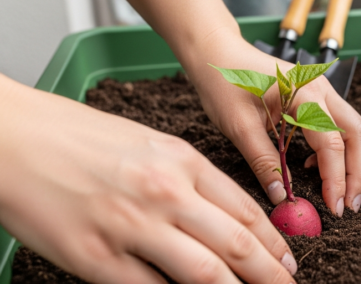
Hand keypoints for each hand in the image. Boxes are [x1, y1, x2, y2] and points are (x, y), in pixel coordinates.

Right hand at [0, 75, 296, 283]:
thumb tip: (223, 218)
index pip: (245, 210)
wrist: (14, 136)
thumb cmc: (78, 137)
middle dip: (270, 274)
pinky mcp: (94, 257)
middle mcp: (165, 193)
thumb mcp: (148, 145)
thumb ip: (188, 180)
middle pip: (236, 244)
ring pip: (205, 273)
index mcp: (181, 161)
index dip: (274, 243)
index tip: (288, 261)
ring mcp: (130, 226)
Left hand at [183, 30, 360, 216]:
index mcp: (305, 94)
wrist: (217, 53)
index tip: (334, 207)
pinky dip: (338, 150)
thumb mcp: (239, 127)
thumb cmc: (224, 83)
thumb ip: (264, 163)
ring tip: (342, 193)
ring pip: (353, 129)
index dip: (336, 179)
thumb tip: (282, 197)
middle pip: (357, 134)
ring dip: (353, 162)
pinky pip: (338, 125)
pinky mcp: (316, 97)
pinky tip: (316, 168)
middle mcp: (322, 90)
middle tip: (350, 205)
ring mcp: (322, 91)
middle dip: (358, 172)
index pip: (332, 143)